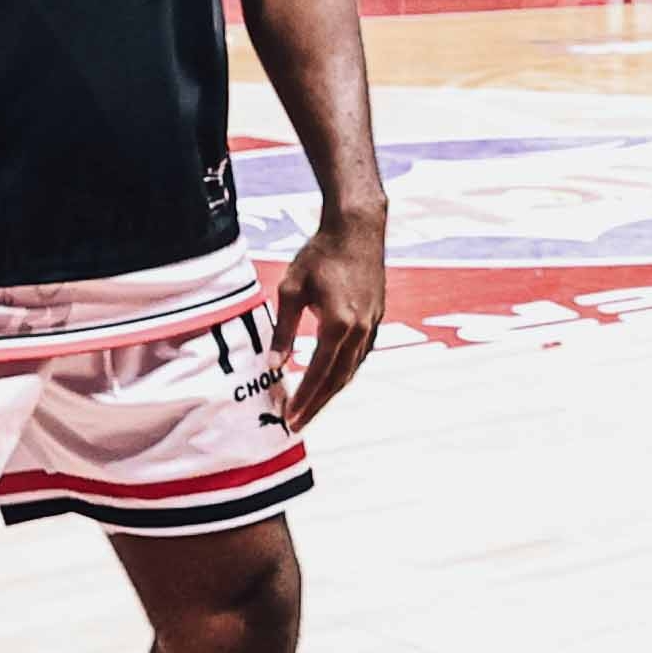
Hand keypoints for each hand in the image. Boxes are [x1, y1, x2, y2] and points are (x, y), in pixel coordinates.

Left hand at [267, 205, 390, 423]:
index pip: (317, 373)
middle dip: (317, 404)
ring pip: (352, 369)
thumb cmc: (320, 254)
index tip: (289, 418)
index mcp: (337, 325)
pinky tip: (333, 378)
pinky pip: (361, 355)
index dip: (303, 399)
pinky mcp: (377, 318)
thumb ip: (284, 331)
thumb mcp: (292, 290)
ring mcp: (372, 325)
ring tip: (312, 407)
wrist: (358, 229)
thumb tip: (275, 365)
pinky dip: (345, 372)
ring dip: (331, 392)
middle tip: (297, 423)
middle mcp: (359, 330)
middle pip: (337, 380)